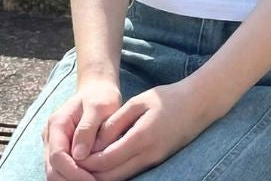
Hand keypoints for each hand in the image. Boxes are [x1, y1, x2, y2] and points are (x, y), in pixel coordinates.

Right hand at [42, 76, 121, 180]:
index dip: (73, 173)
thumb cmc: (101, 96)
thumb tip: (79, 155)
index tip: (93, 180)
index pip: (58, 157)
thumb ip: (88, 128)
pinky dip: (74, 178)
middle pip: (53, 170)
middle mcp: (51, 137)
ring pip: (56, 173)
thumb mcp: (99, 106)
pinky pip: (62, 171)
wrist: (98, 90)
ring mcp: (54, 145)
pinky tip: (90, 178)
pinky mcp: (62, 151)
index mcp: (57, 124)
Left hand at [81, 79, 213, 180]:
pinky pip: (131, 173)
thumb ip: (116, 122)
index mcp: (142, 138)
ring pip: (121, 178)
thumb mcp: (139, 102)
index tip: (72, 155)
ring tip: (86, 164)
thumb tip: (94, 141)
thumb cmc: (168, 98)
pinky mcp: (157, 162)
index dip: (87, 161)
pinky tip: (104, 162)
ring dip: (102, 174)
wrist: (198, 104)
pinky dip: (115, 171)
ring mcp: (154, 161)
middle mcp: (148, 156)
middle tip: (74, 165)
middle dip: (91, 174)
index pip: (106, 160)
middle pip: (112, 176)